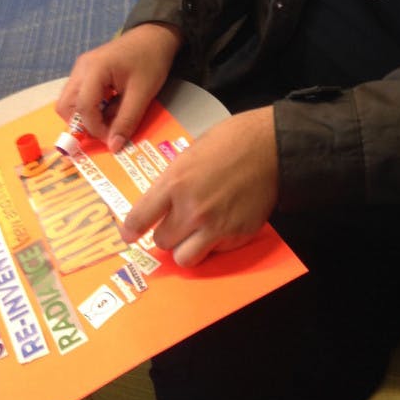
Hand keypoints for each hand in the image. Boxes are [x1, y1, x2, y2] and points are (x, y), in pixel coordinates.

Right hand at [55, 23, 182, 151]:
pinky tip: (109, 107)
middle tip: (103, 132)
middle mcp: (81, 68)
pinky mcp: (86, 70)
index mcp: (94, 69)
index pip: (83, 107)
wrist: (155, 35)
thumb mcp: (143, 93)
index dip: (95, 128)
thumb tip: (114, 146)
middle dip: (81, 124)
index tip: (112, 139)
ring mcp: (81, 68)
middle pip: (65, 105)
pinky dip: (89, 107)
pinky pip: (78, 94)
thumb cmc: (151, 60)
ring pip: (69, 101)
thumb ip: (126, 120)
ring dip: (84, 116)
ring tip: (108, 120)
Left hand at [121, 107, 277, 266]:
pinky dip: (214, 244)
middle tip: (174, 224)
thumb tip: (160, 202)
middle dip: (166, 233)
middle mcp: (192, 209)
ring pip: (185, 258)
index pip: (140, 218)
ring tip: (194, 234)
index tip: (128, 234)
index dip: (131, 230)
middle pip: (161, 242)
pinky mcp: (237, 236)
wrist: (270, 146)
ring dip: (186, 247)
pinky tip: (221, 224)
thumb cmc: (231, 141)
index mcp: (175, 183)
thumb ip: (172, 181)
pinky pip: (215, 252)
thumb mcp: (190, 153)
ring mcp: (216, 226)